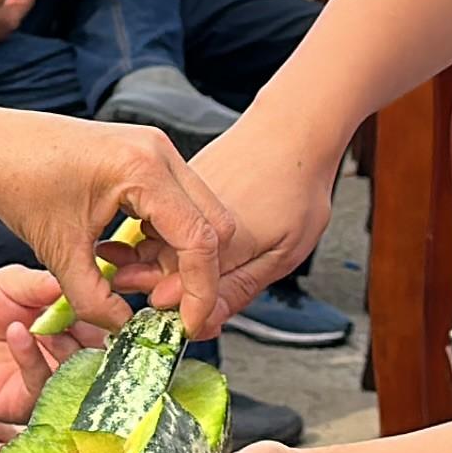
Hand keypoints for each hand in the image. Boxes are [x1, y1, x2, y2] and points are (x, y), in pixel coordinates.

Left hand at [0, 110, 233, 329]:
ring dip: (171, 258)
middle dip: (190, 274)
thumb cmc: (17, 184)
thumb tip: (126, 329)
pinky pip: (174, 207)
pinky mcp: (144, 157)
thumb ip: (94, 299)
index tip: (185, 326)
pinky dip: (158, 240)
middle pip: (212, 227)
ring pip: (196, 218)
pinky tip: (118, 256)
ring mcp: (154, 151)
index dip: (199, 291)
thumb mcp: (58, 252)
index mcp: (143, 168)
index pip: (200, 240)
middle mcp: (159, 152)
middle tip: (150, 302)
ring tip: (122, 278)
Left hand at [0, 264, 102, 421]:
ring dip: (67, 346)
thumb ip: (43, 284)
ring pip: (76, 373)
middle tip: (81, 314)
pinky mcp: (23, 403)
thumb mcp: (10, 284)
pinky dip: (33, 357)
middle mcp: (63, 357)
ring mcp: (46, 382)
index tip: (99, 293)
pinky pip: (40, 384)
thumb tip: (80, 280)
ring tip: (47, 325)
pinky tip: (18, 332)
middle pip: (97, 351)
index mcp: (68, 327)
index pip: (100, 322)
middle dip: (92, 332)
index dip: (103, 309)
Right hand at [162, 115, 339, 330]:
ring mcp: (176, 199)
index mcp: (215, 244)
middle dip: (164, 293)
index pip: (180, 295)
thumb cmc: (297, 187)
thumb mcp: (283, 253)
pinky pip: (159, 222)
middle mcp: (185, 220)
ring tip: (175, 277)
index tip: (196, 324)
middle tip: (185, 305)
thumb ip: (238, 289)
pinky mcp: (175, 185)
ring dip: (156, 267)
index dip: (186, 314)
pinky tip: (180, 246)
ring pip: (154, 248)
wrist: (292, 129)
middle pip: (157, 273)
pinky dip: (162, 240)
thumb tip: (205, 320)